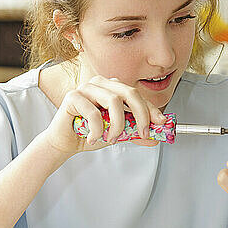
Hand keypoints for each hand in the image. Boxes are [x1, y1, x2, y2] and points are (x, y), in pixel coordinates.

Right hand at [45, 75, 166, 154]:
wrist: (65, 143)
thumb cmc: (90, 133)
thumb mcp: (117, 135)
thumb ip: (134, 134)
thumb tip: (155, 139)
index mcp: (112, 88)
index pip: (137, 95)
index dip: (151, 109)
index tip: (161, 123)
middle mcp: (100, 83)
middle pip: (130, 92)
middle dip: (141, 115)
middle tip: (142, 133)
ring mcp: (86, 88)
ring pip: (113, 102)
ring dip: (117, 126)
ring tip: (111, 139)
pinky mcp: (73, 97)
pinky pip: (94, 113)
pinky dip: (98, 131)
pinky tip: (93, 139)